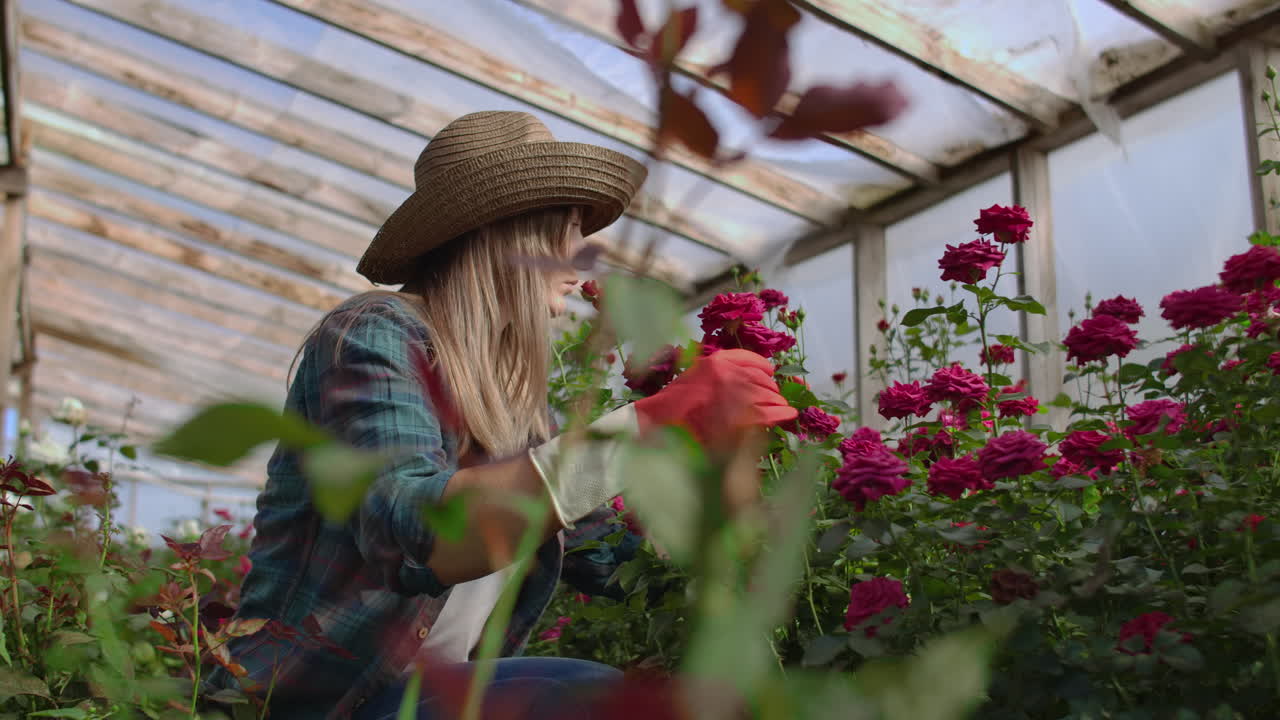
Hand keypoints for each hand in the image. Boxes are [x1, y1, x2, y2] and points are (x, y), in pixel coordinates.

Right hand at [633, 349, 796, 446]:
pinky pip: (769, 412)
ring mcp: (734, 393)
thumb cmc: (674, 406)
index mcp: (715, 361)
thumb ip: (720, 376)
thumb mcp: (695, 378)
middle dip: (771, 390)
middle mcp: (728, 372)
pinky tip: (788, 415)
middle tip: (775, 399)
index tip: (770, 375)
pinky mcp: (740, 416)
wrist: (660, 425)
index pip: (751, 360)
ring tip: (782, 409)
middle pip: (762, 379)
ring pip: (768, 395)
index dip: (764, 369)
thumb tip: (747, 382)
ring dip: (777, 402)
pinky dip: (782, 414)